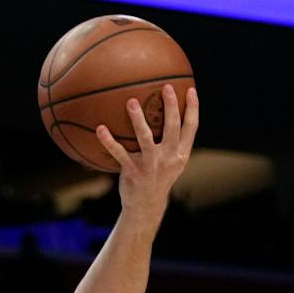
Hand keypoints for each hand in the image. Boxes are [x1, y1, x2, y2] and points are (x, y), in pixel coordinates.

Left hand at [95, 83, 199, 212]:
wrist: (146, 205)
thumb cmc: (158, 176)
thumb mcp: (172, 162)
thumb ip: (173, 142)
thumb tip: (168, 113)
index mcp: (181, 154)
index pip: (191, 128)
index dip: (193, 109)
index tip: (191, 90)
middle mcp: (169, 158)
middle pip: (173, 128)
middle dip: (171, 107)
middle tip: (166, 87)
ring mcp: (151, 165)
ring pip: (145, 138)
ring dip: (138, 119)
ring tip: (130, 101)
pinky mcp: (133, 172)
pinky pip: (119, 153)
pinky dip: (109, 141)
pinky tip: (100, 128)